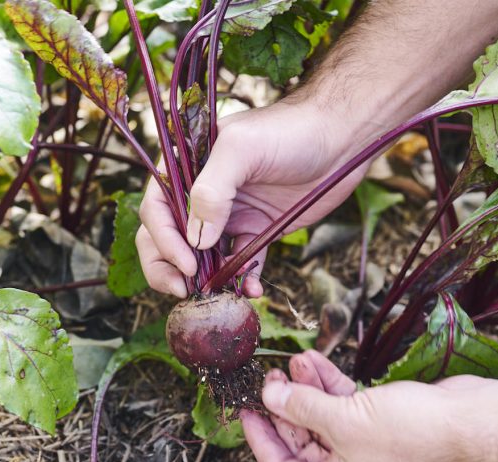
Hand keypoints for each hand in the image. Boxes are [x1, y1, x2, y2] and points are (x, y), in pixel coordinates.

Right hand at [136, 101, 367, 297]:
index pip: (157, 207)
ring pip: (201, 257)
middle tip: (183, 289)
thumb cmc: (289, 130)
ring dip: (205, 279)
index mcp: (186, 165)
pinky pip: (240, 264)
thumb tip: (195, 240)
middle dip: (169, 266)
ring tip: (217, 295)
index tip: (186, 262)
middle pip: (168, 236)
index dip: (163, 238)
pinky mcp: (256, 231)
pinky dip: (241, 281)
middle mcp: (202, 192)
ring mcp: (229, 214)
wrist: (341, 138)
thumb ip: (211, 190)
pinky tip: (251, 290)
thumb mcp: (242, 148)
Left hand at [240, 351, 497, 461]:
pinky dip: (332, 388)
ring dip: (308, 391)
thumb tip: (270, 394)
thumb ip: (301, 406)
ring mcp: (367, 457)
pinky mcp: (384, 431)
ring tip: (295, 361)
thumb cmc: (415, 436)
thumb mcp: (344, 420)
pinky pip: (346, 411)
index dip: (260, 438)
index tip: (245, 409)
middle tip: (270, 377)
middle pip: (301, 444)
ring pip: (323, 422)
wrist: (474, 424)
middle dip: (286, 407)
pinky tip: (317, 363)